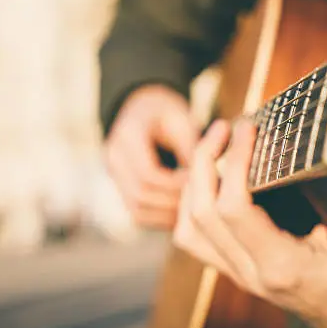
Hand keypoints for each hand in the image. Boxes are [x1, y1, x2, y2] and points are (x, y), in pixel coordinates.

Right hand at [106, 85, 199, 228]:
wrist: (144, 109)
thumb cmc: (169, 113)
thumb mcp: (184, 120)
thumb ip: (193, 148)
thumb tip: (212, 180)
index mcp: (128, 134)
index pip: (148, 174)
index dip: (177, 184)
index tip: (203, 183)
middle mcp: (114, 158)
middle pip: (142, 195)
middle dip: (175, 202)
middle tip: (205, 202)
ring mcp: (115, 176)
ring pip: (138, 210)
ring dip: (170, 214)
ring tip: (198, 211)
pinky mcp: (121, 190)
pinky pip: (139, 214)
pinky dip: (162, 217)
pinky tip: (186, 214)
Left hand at [173, 119, 326, 327]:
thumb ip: (323, 186)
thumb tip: (293, 143)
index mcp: (281, 264)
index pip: (234, 208)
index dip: (234, 161)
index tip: (246, 128)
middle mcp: (250, 273)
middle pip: (201, 214)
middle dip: (204, 162)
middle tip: (223, 128)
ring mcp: (237, 275)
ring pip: (188, 228)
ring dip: (192, 183)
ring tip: (212, 150)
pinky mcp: (233, 269)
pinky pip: (195, 238)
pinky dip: (193, 204)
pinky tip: (211, 180)